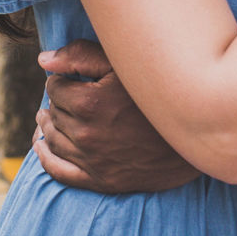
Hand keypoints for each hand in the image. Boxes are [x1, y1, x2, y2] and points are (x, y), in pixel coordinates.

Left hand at [34, 39, 199, 192]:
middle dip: (57, 101)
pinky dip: (45, 157)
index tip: (73, 77)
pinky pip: (59, 172)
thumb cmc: (158, 92)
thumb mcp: (124, 64)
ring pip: (53, 139)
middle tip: (65, 93)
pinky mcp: (101, 180)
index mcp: (89, 104)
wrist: (195, 134)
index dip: (62, 78)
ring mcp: (92, 161)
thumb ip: (80, 55)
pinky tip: (41, 145)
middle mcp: (86, 135)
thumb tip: (43, 61)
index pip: (54, 87)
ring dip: (48, 125)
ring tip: (48, 115)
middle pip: (53, 112)